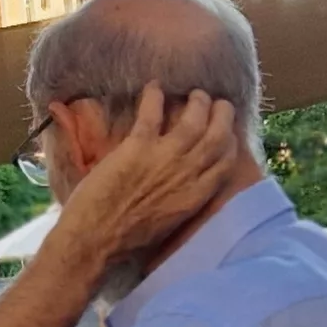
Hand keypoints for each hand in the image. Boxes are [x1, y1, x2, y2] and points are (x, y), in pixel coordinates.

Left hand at [38, 86, 245, 274]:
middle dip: (221, 114)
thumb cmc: (126, 240)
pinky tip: (154, 86)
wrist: (96, 240)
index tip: (227, 131)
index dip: (230, 141)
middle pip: (217, 134)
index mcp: (196, 196)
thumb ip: (180, 200)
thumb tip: (180, 186)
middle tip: (217, 102)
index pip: (226, 161)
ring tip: (193, 93)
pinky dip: (154, 96)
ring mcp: (165, 157)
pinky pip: (152, 112)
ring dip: (195, 101)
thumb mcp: (168, 223)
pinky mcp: (138, 146)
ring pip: (193, 119)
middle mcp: (188, 173)